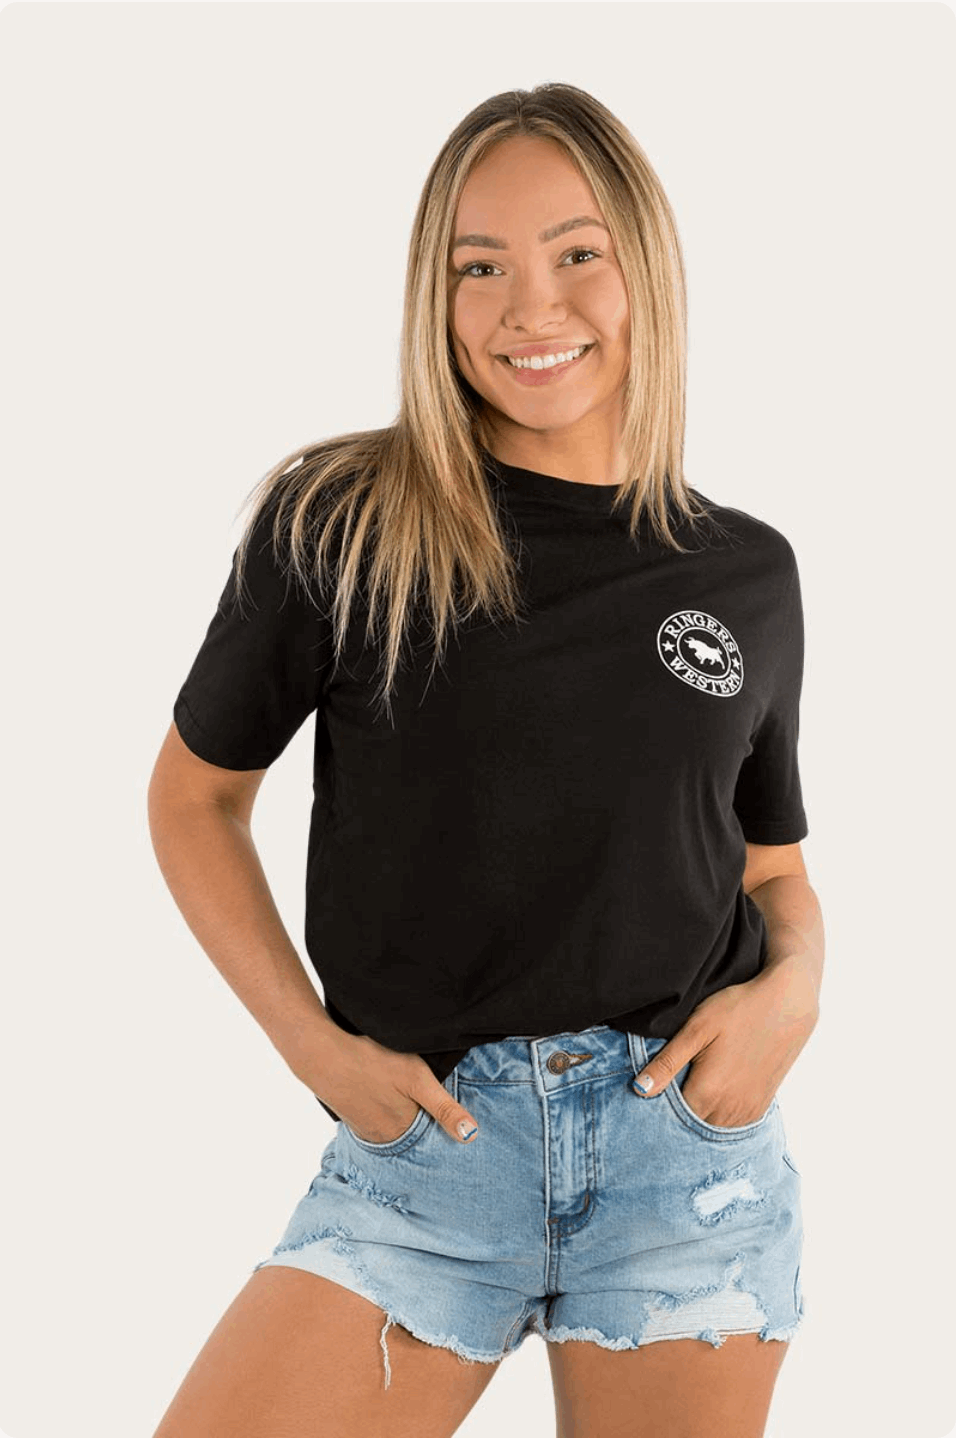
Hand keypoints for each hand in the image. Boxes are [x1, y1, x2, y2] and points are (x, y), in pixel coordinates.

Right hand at [302, 1029, 481, 1144]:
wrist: (321, 1054)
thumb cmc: (372, 1062)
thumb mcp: (417, 1079)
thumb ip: (445, 1108)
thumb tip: (472, 1137)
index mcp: (403, 1132)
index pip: (432, 1136)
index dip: (442, 1122)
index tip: (445, 1109)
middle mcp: (383, 1138)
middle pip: (413, 1132)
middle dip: (423, 1120)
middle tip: (424, 1097)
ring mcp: (364, 1128)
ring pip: (394, 1126)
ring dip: (402, 1114)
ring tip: (403, 1093)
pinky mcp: (351, 1116)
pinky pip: (376, 1119)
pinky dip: (383, 1109)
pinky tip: (382, 1092)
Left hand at [632, 962, 818, 1127]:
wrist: (788, 1005)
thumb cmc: (738, 1010)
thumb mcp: (697, 1029)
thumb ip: (667, 1062)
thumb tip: (640, 1090)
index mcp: (707, 1093)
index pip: (670, 1120)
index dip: (655, 1112)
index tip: (644, 1102)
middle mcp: (728, 1110)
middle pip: (690, 1128)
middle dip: (674, 1119)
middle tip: (662, 1097)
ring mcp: (747, 1111)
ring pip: (711, 1130)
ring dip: (696, 1120)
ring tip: (684, 1097)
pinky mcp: (760, 1107)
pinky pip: (731, 1126)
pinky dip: (716, 1119)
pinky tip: (709, 1100)